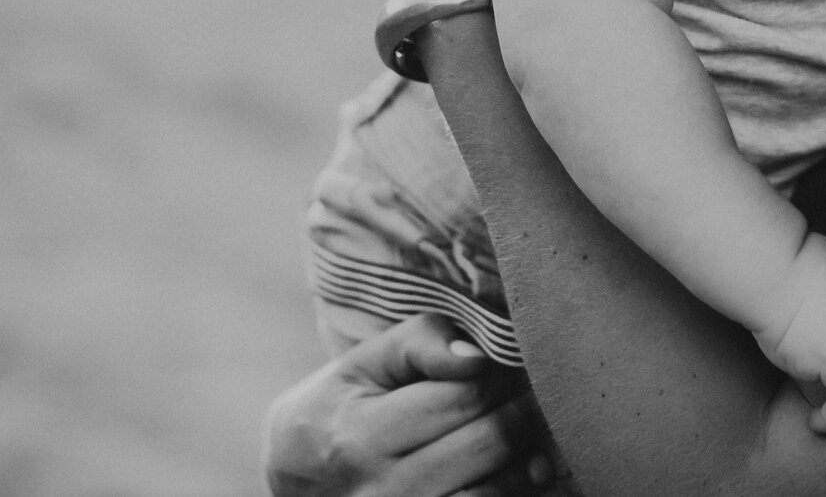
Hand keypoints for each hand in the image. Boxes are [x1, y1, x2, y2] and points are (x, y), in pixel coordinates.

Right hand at [263, 315, 551, 496]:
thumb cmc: (337, 409)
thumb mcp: (360, 365)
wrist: (295, 481)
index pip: (464, 396)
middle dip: (522, 409)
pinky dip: (512, 491)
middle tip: (530, 391)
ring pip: (495, 490)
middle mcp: (379, 490)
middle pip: (487, 442)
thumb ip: (420, 343)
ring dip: (526, 456)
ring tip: (529, 430)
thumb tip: (478, 358)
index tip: (511, 363)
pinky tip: (518, 471)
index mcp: (360, 434)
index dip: (502, 374)